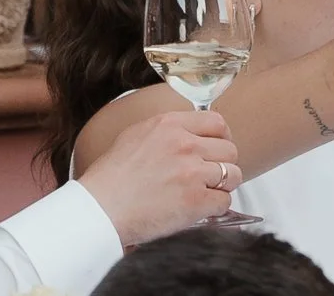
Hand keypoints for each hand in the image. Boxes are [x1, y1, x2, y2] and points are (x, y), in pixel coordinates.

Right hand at [74, 110, 242, 245]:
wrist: (101, 208)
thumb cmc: (112, 176)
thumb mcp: (136, 135)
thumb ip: (167, 130)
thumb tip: (190, 132)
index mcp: (170, 125)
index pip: (217, 123)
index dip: (222, 138)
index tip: (218, 149)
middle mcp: (184, 144)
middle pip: (230, 150)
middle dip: (223, 164)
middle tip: (210, 176)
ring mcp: (192, 172)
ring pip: (233, 175)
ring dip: (222, 186)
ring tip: (205, 193)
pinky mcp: (195, 201)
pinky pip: (224, 201)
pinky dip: (215, 208)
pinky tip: (198, 209)